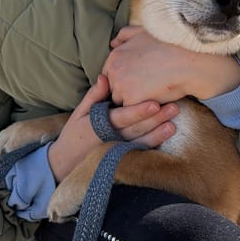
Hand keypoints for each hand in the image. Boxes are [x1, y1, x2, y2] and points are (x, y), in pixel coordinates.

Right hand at [47, 74, 177, 181]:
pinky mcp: (122, 159)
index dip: (139, 111)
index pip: (122, 117)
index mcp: (99, 125)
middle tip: (174, 107)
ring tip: (173, 124)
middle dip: (156, 119)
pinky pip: (139, 153)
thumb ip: (94, 95)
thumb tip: (105, 77)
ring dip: (158, 134)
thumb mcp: (79, 112)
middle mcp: (110, 139)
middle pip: (136, 128)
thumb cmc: (74, 134)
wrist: (66, 163)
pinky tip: (166, 138)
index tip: (154, 102)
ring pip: (141, 142)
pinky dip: (153, 147)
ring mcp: (117, 151)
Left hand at [104, 26, 239, 105]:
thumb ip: (125, 35)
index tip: (139, 81)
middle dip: (126, 93)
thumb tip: (113, 43)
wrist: (189, 61)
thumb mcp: (144, 32)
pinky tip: (155, 107)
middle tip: (145, 91)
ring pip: (121, 104)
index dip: (125, 80)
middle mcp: (114, 71)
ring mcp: (121, 87)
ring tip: (150, 101)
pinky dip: (142, 113)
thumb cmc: (170, 45)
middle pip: (114, 90)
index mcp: (115, 56)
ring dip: (132, 105)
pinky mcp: (131, 102)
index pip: (110, 75)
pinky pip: (132, 114)